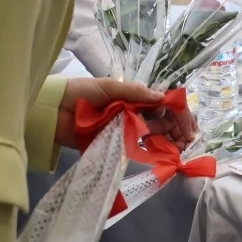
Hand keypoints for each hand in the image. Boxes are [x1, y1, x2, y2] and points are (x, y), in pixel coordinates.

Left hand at [56, 78, 197, 150]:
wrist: (52, 112)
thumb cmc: (80, 93)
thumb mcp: (109, 87)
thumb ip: (135, 93)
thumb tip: (162, 98)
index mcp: (132, 95)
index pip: (162, 103)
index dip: (178, 113)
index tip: (189, 127)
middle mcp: (132, 111)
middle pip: (162, 120)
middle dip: (177, 129)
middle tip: (187, 142)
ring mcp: (124, 128)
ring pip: (153, 134)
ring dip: (168, 140)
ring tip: (178, 149)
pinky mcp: (115, 143)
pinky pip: (137, 146)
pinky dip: (152, 149)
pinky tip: (162, 154)